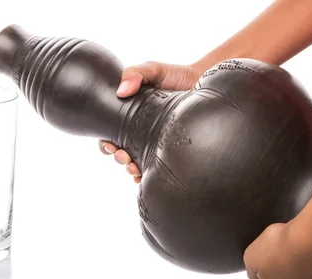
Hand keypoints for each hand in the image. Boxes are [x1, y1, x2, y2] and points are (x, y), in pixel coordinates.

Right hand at [99, 61, 202, 182]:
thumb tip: (121, 91)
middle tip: (123, 157)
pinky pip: (157, 168)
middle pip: (121, 152)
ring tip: (133, 168)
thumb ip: (135, 73)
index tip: (109, 145)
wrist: (206, 82)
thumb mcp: (153, 70)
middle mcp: (140, 132)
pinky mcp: (171, 151)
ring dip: (130, 169)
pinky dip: (148, 176)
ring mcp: (156, 143)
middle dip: (118, 158)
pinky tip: (146, 176)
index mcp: (130, 117)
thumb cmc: (177, 76)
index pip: (110, 135)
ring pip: (136, 163)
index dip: (105, 144)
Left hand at [243, 218, 311, 278]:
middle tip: (280, 253)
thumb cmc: (280, 247)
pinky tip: (308, 250)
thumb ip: (251, 269)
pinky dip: (311, 263)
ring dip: (296, 268)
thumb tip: (257, 274)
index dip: (262, 267)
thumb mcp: (250, 254)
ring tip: (295, 249)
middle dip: (280, 271)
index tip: (266, 255)